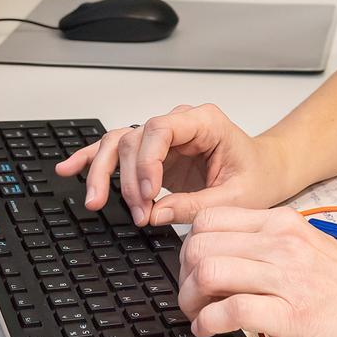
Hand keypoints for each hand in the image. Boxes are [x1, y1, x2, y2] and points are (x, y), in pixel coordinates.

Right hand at [54, 103, 291, 224]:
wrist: (267, 172)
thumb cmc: (258, 176)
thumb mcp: (236, 198)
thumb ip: (195, 205)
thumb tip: (154, 214)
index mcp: (205, 122)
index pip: (161, 129)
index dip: (146, 162)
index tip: (148, 195)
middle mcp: (181, 124)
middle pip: (135, 138)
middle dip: (129, 179)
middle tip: (138, 214)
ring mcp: (165, 138)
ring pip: (120, 143)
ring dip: (104, 172)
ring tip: (95, 201)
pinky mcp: (154, 155)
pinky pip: (117, 150)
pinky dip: (92, 159)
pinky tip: (69, 169)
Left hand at [178, 206, 336, 336]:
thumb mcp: (307, 249)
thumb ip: (268, 244)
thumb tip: (220, 253)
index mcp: (284, 223)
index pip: (210, 218)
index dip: (190, 246)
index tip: (195, 270)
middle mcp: (283, 244)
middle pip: (201, 244)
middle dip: (184, 274)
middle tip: (193, 297)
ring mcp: (288, 278)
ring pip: (210, 271)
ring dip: (191, 299)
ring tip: (199, 315)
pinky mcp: (291, 316)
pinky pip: (231, 310)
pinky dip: (208, 322)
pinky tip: (210, 330)